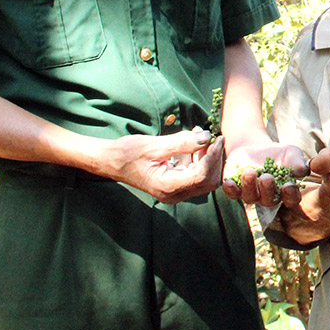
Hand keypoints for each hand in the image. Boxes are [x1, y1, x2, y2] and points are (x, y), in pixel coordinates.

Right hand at [100, 129, 223, 203]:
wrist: (111, 161)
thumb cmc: (128, 153)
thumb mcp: (155, 145)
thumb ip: (182, 143)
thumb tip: (207, 137)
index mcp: (167, 187)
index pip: (201, 176)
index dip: (213, 157)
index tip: (218, 138)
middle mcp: (173, 194)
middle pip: (207, 180)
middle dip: (213, 158)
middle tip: (213, 136)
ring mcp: (174, 192)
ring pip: (203, 178)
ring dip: (206, 157)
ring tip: (200, 134)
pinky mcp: (174, 185)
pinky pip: (194, 174)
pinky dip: (198, 159)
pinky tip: (193, 141)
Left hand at [221, 142, 309, 207]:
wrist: (254, 147)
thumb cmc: (277, 152)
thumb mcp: (290, 153)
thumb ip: (297, 162)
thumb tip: (303, 171)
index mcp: (285, 192)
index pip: (290, 198)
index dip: (290, 195)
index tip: (289, 185)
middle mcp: (267, 197)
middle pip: (269, 200)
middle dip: (268, 189)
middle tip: (266, 177)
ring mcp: (250, 194)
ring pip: (250, 197)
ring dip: (249, 187)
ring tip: (249, 172)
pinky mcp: (235, 189)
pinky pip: (232, 194)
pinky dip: (230, 189)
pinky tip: (228, 182)